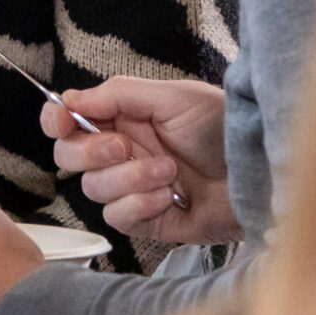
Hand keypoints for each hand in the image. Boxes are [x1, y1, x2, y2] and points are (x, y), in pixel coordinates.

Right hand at [41, 77, 239, 244]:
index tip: (62, 122)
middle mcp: (122, 153)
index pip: (69, 121)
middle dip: (91, 152)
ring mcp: (133, 188)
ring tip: (168, 170)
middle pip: (68, 158)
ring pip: (93, 189)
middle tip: (125, 146)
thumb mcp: (172, 96)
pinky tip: (168, 197)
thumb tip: (69, 98)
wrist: (260, 170)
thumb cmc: (225, 127)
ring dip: (129, 178)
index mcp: (123, 119)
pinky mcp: (148, 220)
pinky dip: (139, 204)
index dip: (56, 121)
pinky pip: (118, 216)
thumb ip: (116, 94)